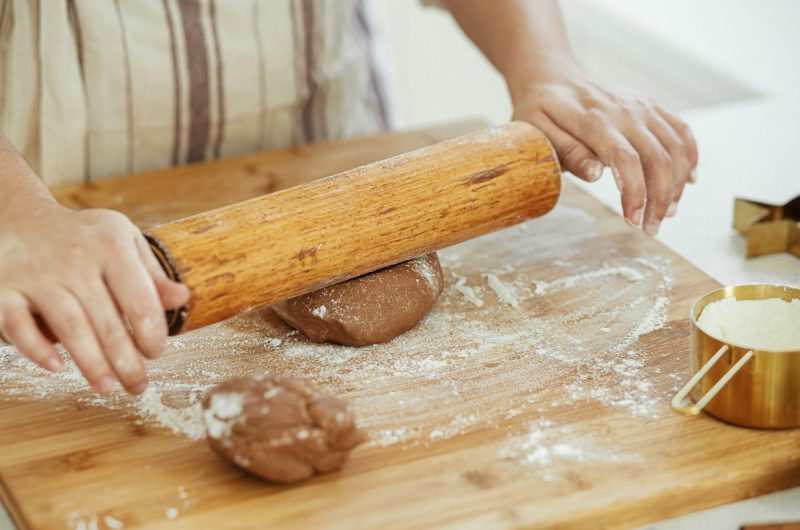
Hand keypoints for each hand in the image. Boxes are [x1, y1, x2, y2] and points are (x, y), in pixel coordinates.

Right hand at [0, 200, 190, 394]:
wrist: (21, 218)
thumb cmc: (83, 239)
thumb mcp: (122, 242)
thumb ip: (150, 274)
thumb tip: (183, 298)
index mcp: (110, 245)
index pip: (139, 298)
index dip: (152, 332)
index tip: (156, 353)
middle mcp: (74, 258)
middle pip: (107, 321)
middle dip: (126, 360)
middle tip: (137, 385)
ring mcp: (36, 274)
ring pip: (70, 327)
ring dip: (91, 363)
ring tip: (107, 388)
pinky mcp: (4, 289)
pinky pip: (20, 326)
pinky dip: (38, 349)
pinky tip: (57, 367)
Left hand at [511, 64, 697, 235]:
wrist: (552, 77)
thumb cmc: (540, 111)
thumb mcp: (537, 133)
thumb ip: (567, 153)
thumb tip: (595, 175)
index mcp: (594, 120)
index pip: (627, 160)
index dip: (636, 194)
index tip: (633, 221)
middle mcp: (624, 110)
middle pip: (658, 158)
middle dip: (660, 199)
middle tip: (651, 228)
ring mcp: (641, 106)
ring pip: (675, 147)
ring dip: (676, 184)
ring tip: (666, 213)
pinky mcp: (650, 105)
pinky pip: (680, 130)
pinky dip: (690, 156)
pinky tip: (687, 180)